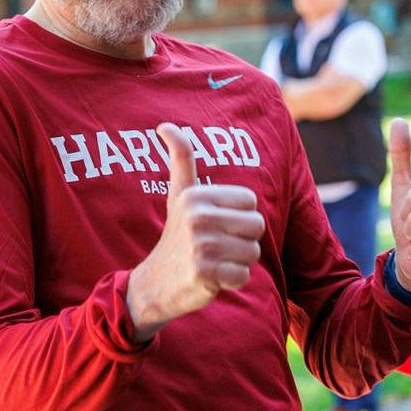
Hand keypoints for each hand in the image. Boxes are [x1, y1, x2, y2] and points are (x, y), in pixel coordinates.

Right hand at [126, 123, 267, 341]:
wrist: (153, 285)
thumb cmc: (176, 237)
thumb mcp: (178, 195)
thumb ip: (180, 160)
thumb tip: (165, 125)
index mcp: (196, 196)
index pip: (251, 202)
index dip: (239, 217)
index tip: (216, 225)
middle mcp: (198, 217)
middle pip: (257, 226)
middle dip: (243, 241)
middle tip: (217, 247)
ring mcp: (201, 246)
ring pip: (253, 252)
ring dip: (238, 262)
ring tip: (213, 261)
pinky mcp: (205, 273)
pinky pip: (243, 275)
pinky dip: (232, 281)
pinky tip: (212, 279)